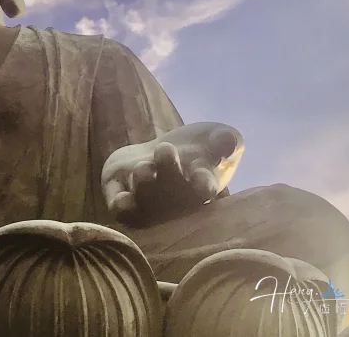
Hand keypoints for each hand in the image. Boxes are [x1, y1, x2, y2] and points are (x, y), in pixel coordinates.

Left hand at [101, 122, 243, 225]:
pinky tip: (120, 200)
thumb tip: (228, 142)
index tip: (202, 177)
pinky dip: (121, 207)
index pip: (204, 188)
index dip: (203, 185)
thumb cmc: (199, 149)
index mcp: (201, 184)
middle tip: (166, 151)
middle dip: (168, 172)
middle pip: (172, 192)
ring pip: (145, 200)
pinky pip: (121, 209)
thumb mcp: (216, 138)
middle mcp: (174, 198)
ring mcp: (147, 199)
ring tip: (144, 169)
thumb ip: (225, 140)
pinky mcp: (120, 194)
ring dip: (144, 187)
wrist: (163, 153)